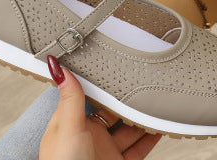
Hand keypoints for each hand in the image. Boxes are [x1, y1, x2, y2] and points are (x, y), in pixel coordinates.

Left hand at [39, 55, 161, 159]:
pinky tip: (158, 128)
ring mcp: (105, 150)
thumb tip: (58, 67)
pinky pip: (138, 148)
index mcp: (71, 123)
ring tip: (154, 103)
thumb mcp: (67, 128)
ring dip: (141, 118)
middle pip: (112, 111)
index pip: (88, 96)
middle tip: (141, 84)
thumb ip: (70, 98)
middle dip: (126, 100)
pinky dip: (150, 138)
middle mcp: (88, 135)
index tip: (115, 68)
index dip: (102, 84)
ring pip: (128, 128)